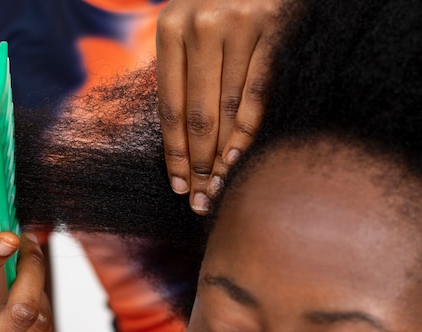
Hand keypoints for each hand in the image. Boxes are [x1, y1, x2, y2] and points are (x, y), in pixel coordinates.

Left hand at [156, 0, 281, 213]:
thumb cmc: (213, 4)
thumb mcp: (184, 26)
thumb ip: (178, 70)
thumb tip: (178, 136)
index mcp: (170, 29)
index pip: (170, 107)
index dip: (174, 151)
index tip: (177, 185)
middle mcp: (202, 27)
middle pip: (198, 114)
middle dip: (198, 163)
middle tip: (200, 198)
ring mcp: (241, 26)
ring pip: (228, 108)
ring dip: (222, 155)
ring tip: (218, 189)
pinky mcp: (275, 28)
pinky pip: (259, 91)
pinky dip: (248, 129)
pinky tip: (239, 157)